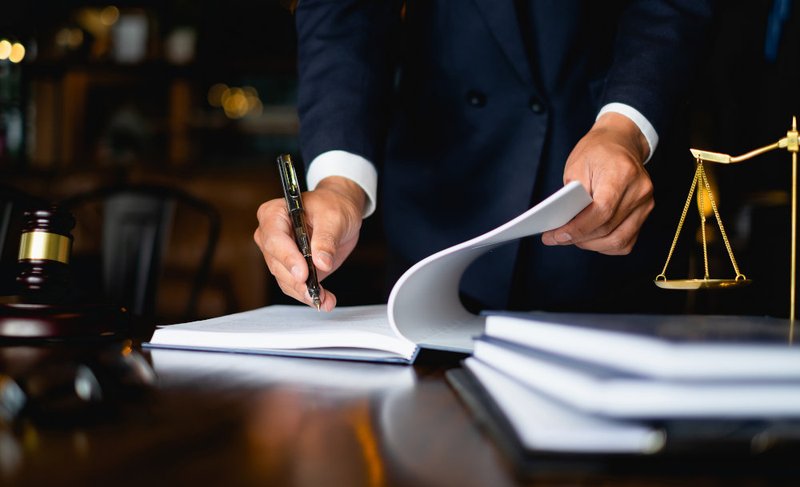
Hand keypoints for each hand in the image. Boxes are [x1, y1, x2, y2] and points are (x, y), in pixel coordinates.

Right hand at [254, 176, 365, 310]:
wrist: (340, 211)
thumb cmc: (333, 206)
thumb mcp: (334, 217)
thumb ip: (326, 239)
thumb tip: (321, 262)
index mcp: (274, 214)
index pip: (274, 239)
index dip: (288, 258)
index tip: (303, 273)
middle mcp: (270, 235)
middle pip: (277, 263)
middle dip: (297, 281)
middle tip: (315, 292)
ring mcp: (279, 254)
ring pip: (284, 279)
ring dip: (304, 292)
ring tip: (325, 299)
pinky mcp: (291, 268)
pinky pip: (295, 286)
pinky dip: (309, 295)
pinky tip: (325, 300)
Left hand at [541, 112, 653, 254]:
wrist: (621, 142)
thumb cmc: (596, 152)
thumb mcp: (576, 166)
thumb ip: (571, 196)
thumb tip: (563, 226)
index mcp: (622, 173)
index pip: (601, 211)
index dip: (577, 229)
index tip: (555, 236)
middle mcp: (639, 190)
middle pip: (608, 228)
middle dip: (579, 238)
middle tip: (557, 238)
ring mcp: (646, 203)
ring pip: (619, 240)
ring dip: (592, 245)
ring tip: (572, 239)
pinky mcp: (645, 212)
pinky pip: (626, 240)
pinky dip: (606, 245)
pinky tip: (590, 239)